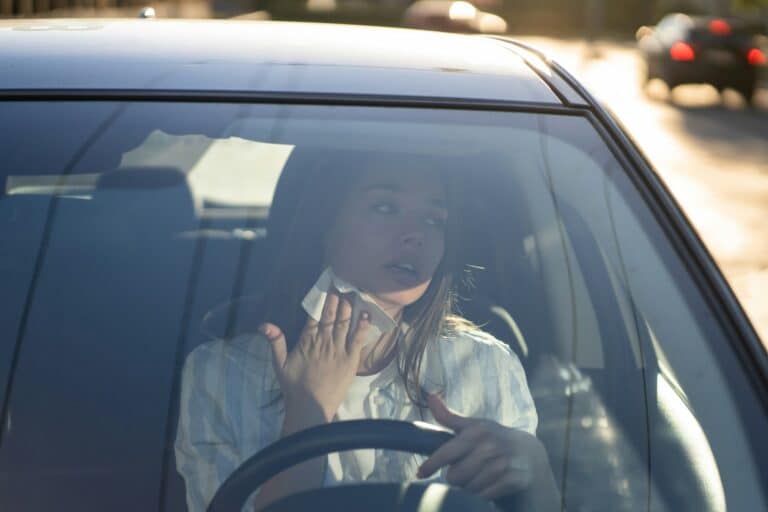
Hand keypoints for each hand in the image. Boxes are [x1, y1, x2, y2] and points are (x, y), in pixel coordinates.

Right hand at [260, 289, 370, 421]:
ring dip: (349, 307)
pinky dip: (363, 326)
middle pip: (331, 315)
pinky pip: (358, 338)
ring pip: (345, 322)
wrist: (310, 406)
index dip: (322, 299)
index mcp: (307, 340)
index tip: (327, 286)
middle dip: (336, 298)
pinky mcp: (350, 359)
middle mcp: (323, 340)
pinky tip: (367, 314)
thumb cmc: (294, 387)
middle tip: (342, 284)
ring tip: (353, 293)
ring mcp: (338, 348)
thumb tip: (264, 324)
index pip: (315, 314)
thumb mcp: (279, 364)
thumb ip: (275, 342)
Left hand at [417, 394, 546, 500]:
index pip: (446, 453)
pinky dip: (481, 495)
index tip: (420, 473)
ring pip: (469, 488)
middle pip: (454, 476)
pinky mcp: (512, 479)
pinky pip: (484, 496)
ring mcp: (502, 463)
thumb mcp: (473, 425)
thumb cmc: (493, 438)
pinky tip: (485, 486)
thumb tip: (429, 397)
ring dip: (469, 488)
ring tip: (475, 478)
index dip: (430, 465)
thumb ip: (448, 416)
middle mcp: (489, 446)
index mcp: (476, 431)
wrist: (528, 453)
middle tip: (463, 472)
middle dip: (455, 478)